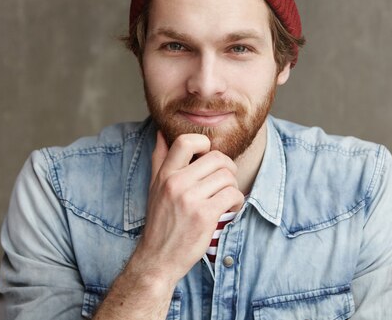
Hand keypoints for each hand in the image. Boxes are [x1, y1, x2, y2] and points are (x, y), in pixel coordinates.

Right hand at [131, 131, 244, 284]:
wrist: (158, 258)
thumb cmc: (160, 222)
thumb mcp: (155, 187)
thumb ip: (160, 159)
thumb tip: (161, 133)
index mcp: (165, 174)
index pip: (186, 141)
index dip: (204, 144)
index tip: (208, 157)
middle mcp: (176, 183)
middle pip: (217, 158)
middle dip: (228, 168)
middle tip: (225, 181)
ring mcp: (190, 199)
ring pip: (227, 176)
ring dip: (233, 187)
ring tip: (226, 198)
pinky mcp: (205, 215)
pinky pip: (232, 195)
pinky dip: (237, 201)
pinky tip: (229, 209)